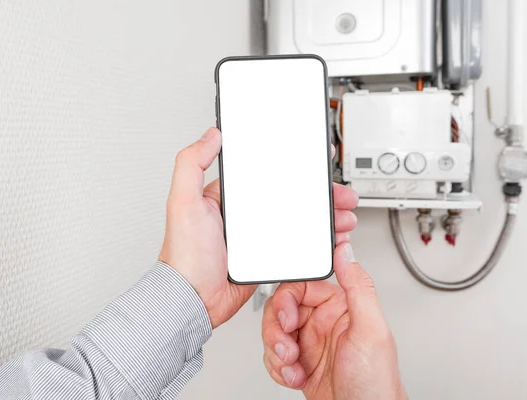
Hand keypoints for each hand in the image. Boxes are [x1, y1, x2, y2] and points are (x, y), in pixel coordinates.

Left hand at [159, 127, 358, 328]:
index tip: (313, 159)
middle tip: (338, 192)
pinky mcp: (267, 256)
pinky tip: (331, 237)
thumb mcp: (183, 201)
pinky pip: (297, 243)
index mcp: (228, 198)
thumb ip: (192, 163)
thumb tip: (211, 135)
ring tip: (343, 215)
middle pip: (291, 196)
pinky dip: (317, 240)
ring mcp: (258, 236)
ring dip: (324, 214)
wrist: (193, 299)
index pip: (266, 174)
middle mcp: (245, 215)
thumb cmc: (184, 254)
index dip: (293, 166)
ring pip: (299, 218)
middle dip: (318, 193)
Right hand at [262, 244, 406, 398]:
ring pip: (273, 333)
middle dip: (277, 331)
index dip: (288, 300)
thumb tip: (345, 251)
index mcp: (340, 307)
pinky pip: (273, 357)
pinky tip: (294, 377)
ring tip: (292, 367)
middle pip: (281, 309)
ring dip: (276, 353)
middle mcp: (323, 322)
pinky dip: (277, 369)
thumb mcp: (370, 330)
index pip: (302, 286)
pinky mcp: (299, 365)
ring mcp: (310, 344)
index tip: (288, 318)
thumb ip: (358, 286)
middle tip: (287, 349)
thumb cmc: (375, 384)